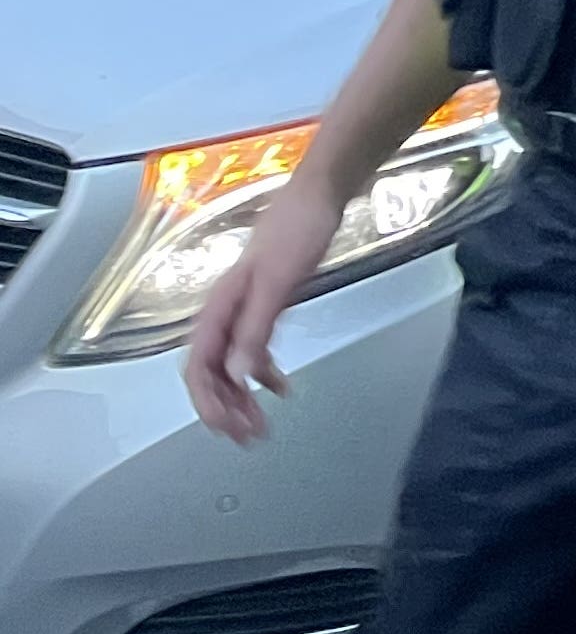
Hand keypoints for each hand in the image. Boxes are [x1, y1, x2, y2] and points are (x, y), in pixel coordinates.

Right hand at [183, 179, 341, 442]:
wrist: (319, 197)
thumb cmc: (296, 231)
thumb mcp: (277, 282)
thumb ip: (257, 327)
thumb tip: (240, 374)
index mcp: (219, 308)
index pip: (198, 367)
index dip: (207, 401)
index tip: (225, 428)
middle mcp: (226, 313)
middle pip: (212, 372)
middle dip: (225, 408)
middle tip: (248, 437)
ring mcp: (245, 310)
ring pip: (233, 365)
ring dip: (243, 396)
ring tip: (260, 424)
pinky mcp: (267, 305)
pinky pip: (255, 350)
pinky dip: (263, 373)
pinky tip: (281, 389)